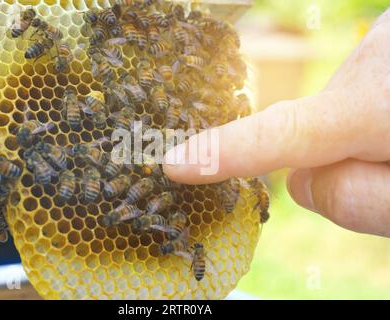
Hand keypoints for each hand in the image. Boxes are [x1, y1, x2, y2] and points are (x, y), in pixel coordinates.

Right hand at [164, 8, 389, 237]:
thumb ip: (352, 200)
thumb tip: (300, 184)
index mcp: (378, 108)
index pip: (279, 135)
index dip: (223, 152)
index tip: (172, 165)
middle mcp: (367, 63)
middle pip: (310, 136)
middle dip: (331, 160)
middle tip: (388, 166)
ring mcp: (374, 46)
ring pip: (331, 118)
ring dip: (355, 138)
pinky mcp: (380, 42)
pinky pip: (349, 96)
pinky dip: (367, 116)